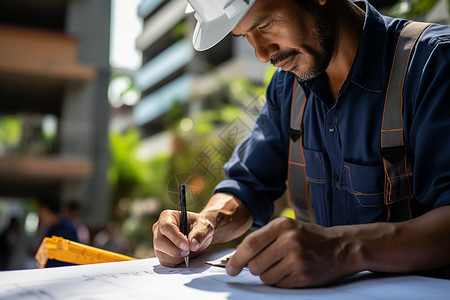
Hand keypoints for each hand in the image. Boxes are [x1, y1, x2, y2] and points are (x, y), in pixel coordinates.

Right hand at [152, 209, 213, 266]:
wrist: (199, 235)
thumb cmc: (199, 227)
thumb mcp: (204, 226)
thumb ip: (200, 234)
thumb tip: (193, 245)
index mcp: (167, 216)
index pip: (166, 227)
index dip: (175, 238)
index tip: (186, 246)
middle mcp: (159, 229)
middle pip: (159, 242)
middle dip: (175, 250)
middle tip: (188, 252)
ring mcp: (158, 242)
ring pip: (161, 254)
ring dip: (177, 257)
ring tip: (188, 252)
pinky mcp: (161, 253)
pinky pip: (165, 262)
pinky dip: (176, 262)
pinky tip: (183, 256)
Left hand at [226, 217, 350, 287]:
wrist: (340, 247)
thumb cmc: (309, 237)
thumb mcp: (287, 227)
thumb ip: (264, 238)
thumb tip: (239, 257)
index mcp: (282, 226)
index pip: (250, 245)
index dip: (237, 259)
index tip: (231, 269)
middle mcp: (289, 241)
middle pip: (255, 264)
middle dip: (255, 268)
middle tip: (265, 264)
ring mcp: (297, 259)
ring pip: (266, 277)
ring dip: (269, 275)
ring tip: (283, 265)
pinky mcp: (303, 276)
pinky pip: (279, 285)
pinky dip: (281, 281)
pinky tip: (292, 271)